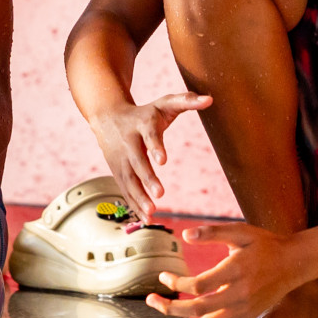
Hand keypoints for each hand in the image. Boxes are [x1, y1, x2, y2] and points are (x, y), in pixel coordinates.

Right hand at [88, 91, 211, 219]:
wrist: (106, 116)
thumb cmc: (144, 112)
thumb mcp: (164, 103)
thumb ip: (187, 101)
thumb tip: (211, 99)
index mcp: (142, 123)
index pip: (149, 135)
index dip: (155, 146)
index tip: (163, 159)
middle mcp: (129, 142)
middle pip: (136, 161)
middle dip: (147, 178)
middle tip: (160, 193)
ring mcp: (120, 158)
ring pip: (128, 178)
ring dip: (138, 196)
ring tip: (152, 213)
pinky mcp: (116, 170)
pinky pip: (124, 188)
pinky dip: (133, 203)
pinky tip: (145, 218)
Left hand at [147, 223, 316, 317]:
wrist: (293, 263)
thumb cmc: (263, 244)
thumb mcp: (240, 231)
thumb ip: (212, 232)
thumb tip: (185, 235)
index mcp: (236, 272)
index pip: (200, 285)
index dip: (178, 282)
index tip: (163, 275)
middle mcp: (240, 295)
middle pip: (199, 309)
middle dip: (171, 307)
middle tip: (149, 300)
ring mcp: (244, 310)